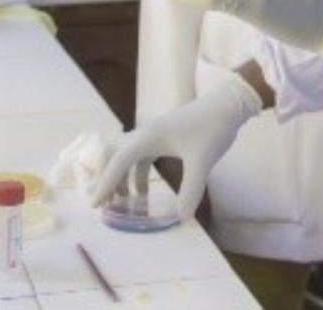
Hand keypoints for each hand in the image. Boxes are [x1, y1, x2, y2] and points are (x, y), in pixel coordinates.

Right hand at [87, 75, 260, 216]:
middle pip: (113, 156)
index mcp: (149, 137)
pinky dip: (135, 175)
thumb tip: (182, 217)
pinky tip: (142, 192)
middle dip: (106, 180)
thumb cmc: (213, 128)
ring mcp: (153, 135)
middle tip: (105, 204)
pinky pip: (139, 157)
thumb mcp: (203, 162)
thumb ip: (191, 190)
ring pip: (125, 157)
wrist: (227, 105)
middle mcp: (145, 134)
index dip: (105, 184)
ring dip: (120, 178)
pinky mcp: (162, 137)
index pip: (118, 162)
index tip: (95, 205)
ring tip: (122, 203)